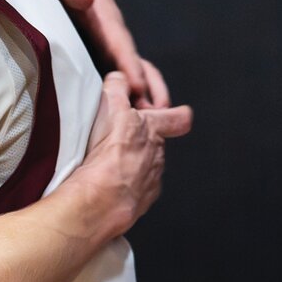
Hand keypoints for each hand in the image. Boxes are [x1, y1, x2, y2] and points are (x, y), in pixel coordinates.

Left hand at [17, 0, 172, 109]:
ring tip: (151, 122)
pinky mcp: (90, 53)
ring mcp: (101, 44)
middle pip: (130, 61)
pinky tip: (118, 118)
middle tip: (158, 114)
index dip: (129, 65)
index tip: (138, 87)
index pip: (118, 42)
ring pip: (124, 71)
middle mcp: (107, 31)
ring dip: (139, 95)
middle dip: (145, 87)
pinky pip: (107, 74)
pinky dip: (118, 94)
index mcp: (101, 13)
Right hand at [77, 71, 192, 236]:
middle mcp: (157, 158)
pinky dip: (122, 187)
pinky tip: (103, 184)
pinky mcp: (138, 202)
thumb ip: (118, 89)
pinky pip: (133, 191)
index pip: (179, 119)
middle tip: (116, 139)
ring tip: (103, 164)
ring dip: (129, 165)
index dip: (176, 114)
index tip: (171, 112)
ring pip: (144, 169)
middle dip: (140, 141)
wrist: (102, 199)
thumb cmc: (109, 153)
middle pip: (156, 145)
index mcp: (153, 131)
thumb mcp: (112, 108)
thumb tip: (119, 79)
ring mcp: (149, 182)